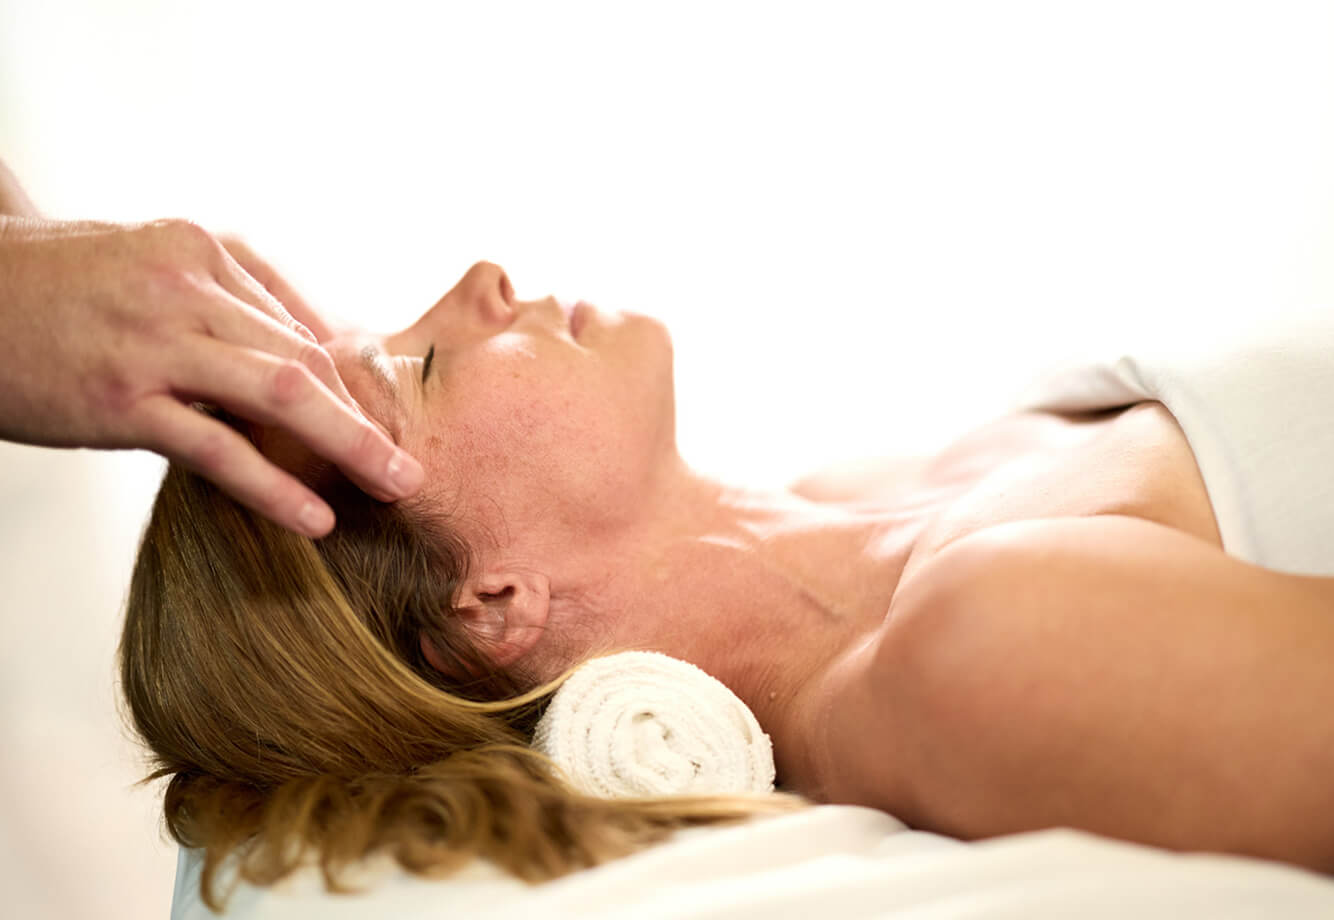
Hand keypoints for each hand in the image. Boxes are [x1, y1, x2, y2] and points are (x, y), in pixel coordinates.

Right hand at [0, 215, 423, 535]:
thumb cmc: (55, 286)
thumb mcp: (146, 265)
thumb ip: (221, 298)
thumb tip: (303, 349)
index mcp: (203, 250)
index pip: (300, 321)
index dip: (350, 378)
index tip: (383, 419)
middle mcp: (190, 287)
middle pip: (307, 359)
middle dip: (368, 415)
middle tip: (411, 462)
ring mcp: (158, 344)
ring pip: (283, 396)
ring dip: (352, 446)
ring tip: (395, 485)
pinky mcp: (124, 400)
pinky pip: (220, 449)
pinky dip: (275, 486)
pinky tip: (316, 516)